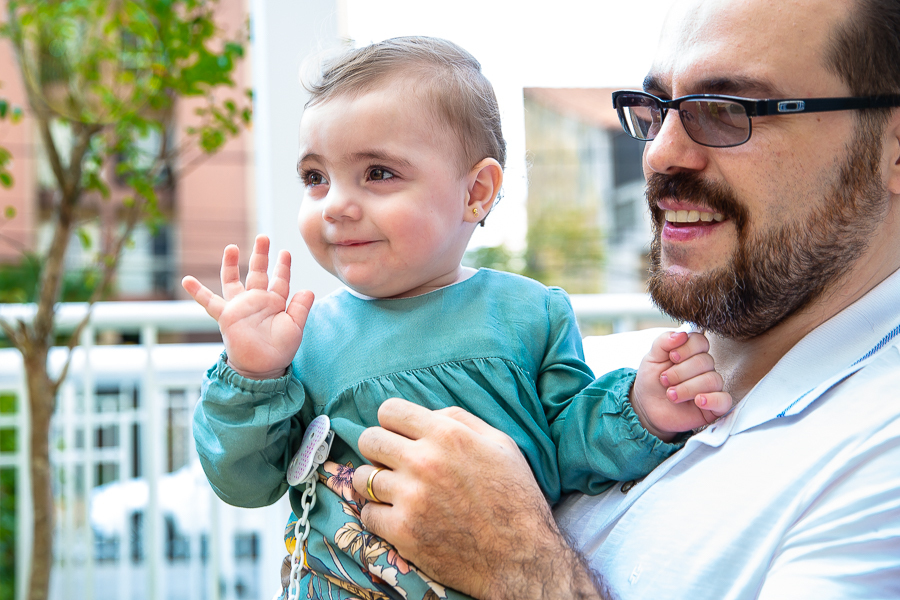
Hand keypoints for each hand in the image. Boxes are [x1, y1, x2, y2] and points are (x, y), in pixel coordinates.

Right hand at [182, 234, 313, 378]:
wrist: (263, 368)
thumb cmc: (280, 349)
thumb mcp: (295, 327)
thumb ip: (300, 308)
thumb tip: (308, 289)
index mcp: (275, 302)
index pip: (280, 279)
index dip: (283, 266)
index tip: (285, 252)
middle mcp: (256, 300)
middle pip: (258, 272)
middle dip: (260, 254)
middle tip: (263, 237)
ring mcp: (240, 306)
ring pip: (233, 280)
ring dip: (231, 264)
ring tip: (231, 247)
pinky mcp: (226, 316)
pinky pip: (209, 302)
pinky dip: (197, 292)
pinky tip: (187, 280)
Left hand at [352, 398, 605, 599]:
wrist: (520, 557)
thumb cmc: (514, 497)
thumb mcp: (500, 444)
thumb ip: (460, 420)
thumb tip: (428, 415)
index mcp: (447, 434)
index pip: (390, 410)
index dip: (392, 422)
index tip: (398, 434)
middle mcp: (423, 461)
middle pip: (369, 440)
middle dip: (378, 448)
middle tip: (392, 463)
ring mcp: (410, 497)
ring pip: (363, 478)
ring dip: (376, 483)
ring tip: (395, 492)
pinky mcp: (403, 531)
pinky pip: (367, 515)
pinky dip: (379, 516)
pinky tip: (398, 517)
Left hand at [631, 331, 732, 439]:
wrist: (647, 407)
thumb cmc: (651, 381)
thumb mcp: (651, 359)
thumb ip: (663, 342)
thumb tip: (680, 334)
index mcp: (691, 354)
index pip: (700, 342)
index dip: (687, 348)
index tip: (671, 357)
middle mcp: (704, 369)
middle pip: (705, 361)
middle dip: (680, 372)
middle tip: (665, 381)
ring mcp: (710, 388)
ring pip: (712, 380)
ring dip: (687, 388)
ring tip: (671, 395)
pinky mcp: (713, 407)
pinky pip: (724, 400)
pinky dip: (712, 399)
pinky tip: (698, 401)